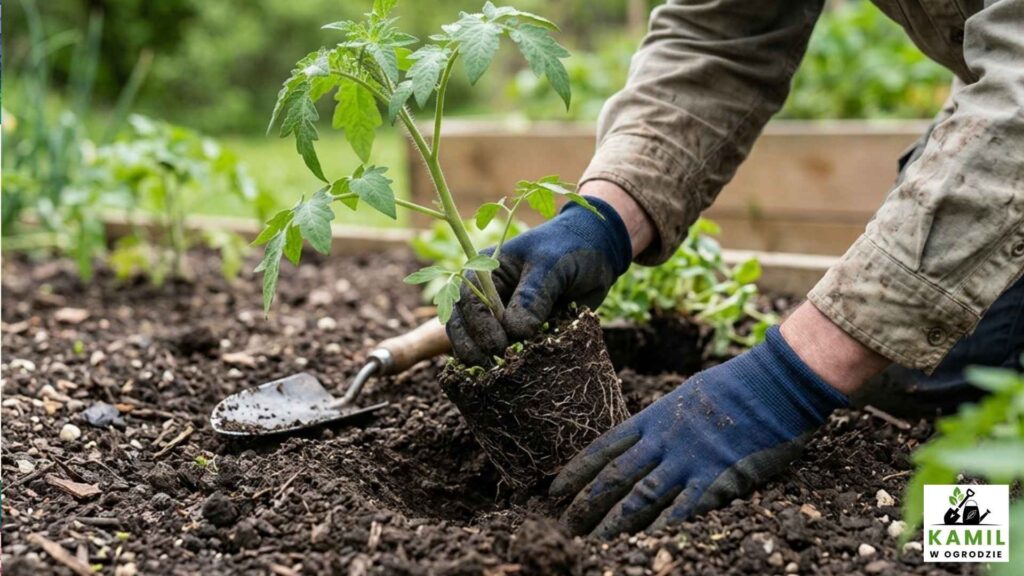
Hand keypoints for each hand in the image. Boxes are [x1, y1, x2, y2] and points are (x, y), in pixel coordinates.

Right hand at [446, 194, 633, 365]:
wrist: (599, 252)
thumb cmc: (570, 249)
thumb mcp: (552, 265)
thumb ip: (533, 296)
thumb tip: (515, 332)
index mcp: (486, 270)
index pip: (469, 301)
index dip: (479, 325)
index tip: (498, 345)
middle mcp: (486, 294)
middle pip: (462, 324)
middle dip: (472, 346)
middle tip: (493, 364)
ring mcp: (499, 315)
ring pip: (473, 340)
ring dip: (480, 358)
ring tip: (495, 374)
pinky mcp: (517, 332)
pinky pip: (501, 350)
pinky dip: (500, 364)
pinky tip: (505, 376)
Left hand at [549, 326, 848, 536]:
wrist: (774, 385)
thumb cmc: (734, 385)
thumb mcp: (685, 396)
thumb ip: (661, 423)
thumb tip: (641, 441)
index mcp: (653, 418)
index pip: (603, 448)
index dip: (577, 472)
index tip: (554, 491)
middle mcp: (663, 441)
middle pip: (614, 478)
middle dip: (586, 504)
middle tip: (563, 526)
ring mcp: (689, 461)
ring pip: (641, 498)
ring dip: (614, 524)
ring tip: (593, 543)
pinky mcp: (717, 480)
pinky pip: (684, 511)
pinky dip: (661, 530)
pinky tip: (643, 545)